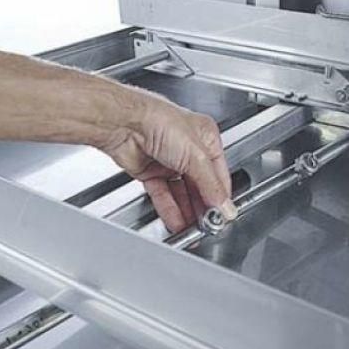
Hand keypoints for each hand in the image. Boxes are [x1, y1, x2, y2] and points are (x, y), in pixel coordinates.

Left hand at [97, 89, 236, 232]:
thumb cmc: (159, 121)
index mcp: (206, 138)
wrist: (124, 123)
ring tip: (192, 228)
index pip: (219, 174)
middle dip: (203, 206)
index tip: (222, 215)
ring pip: (181, 192)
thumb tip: (224, 205)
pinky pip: (163, 194)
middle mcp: (188, 149)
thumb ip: (211, 185)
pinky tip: (176, 221)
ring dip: (187, 210)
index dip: (221, 196)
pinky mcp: (150, 171)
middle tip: (208, 225)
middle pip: (200, 185)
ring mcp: (168, 161)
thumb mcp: (195, 156)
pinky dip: (169, 209)